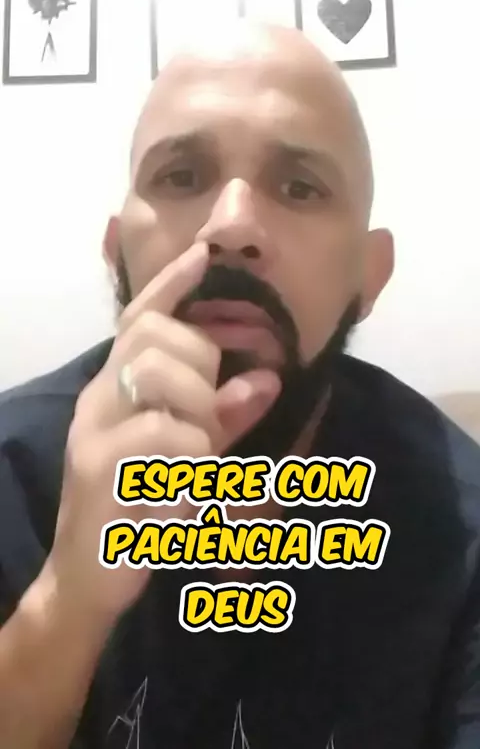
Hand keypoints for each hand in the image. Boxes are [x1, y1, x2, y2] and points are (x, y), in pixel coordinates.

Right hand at [48, 242, 280, 620]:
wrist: (87, 579)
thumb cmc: (144, 509)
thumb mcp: (190, 457)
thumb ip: (224, 417)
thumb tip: (268, 382)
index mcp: (118, 388)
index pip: (140, 318)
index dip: (172, 285)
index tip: (204, 255)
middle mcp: (100, 398)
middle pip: (158, 337)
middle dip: (203, 366)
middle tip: (211, 419)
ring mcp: (94, 431)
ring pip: (161, 377)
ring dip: (200, 414)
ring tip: (199, 462)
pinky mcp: (98, 470)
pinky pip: (167, 437)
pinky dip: (195, 463)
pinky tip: (187, 497)